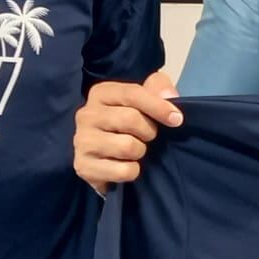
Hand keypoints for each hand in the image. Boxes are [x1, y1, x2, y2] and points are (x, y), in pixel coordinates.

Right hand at [74, 70, 181, 191]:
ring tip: (135, 150)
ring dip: (140, 152)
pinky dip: (132, 171)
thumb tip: (169, 95)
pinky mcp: (83, 167)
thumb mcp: (146, 97)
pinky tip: (125, 165)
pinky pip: (122, 171)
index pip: (132, 94)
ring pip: (127, 146)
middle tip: (148, 137)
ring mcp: (82, 141)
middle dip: (148, 131)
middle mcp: (86, 115)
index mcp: (100, 93)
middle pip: (130, 119)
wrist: (107, 157)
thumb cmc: (130, 122)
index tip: (177, 119)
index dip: (158, 106)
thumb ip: (158, 87)